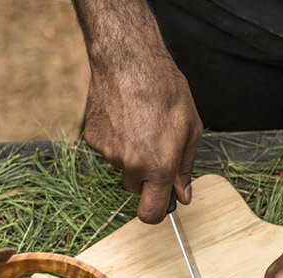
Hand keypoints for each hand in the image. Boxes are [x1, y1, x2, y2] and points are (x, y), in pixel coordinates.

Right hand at [82, 59, 201, 222]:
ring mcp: (108, 153)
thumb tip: (182, 195)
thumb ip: (185, 167)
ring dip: (130, 152)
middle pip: (135, 189)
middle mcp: (132, 165)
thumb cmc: (165, 90)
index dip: (157, 212)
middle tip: (154, 146)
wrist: (129, 61)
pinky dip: (115, 139)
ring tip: (139, 121)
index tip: (161, 203)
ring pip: (121, 166)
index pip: (151, 213)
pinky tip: (123, 116)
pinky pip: (106, 149)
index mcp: (159, 166)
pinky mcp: (92, 140)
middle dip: (145, 176)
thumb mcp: (190, 128)